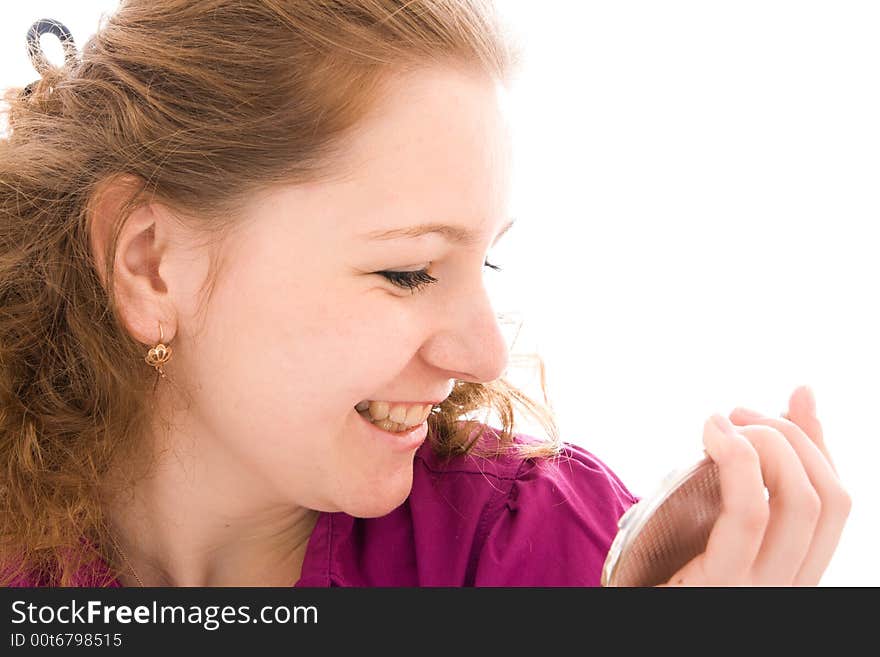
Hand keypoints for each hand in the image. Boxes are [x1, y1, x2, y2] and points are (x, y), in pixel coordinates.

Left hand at [660, 385, 850, 585]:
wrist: (623, 611)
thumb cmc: (654, 565)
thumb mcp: (700, 512)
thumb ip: (733, 475)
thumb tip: (771, 406)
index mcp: (791, 569)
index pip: (834, 500)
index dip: (820, 441)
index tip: (796, 396)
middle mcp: (789, 586)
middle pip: (827, 496)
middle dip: (791, 435)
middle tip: (738, 414)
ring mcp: (762, 592)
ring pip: (802, 501)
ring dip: (767, 441)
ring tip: (720, 422)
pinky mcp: (723, 586)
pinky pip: (749, 515)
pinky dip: (738, 461)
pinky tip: (712, 434)